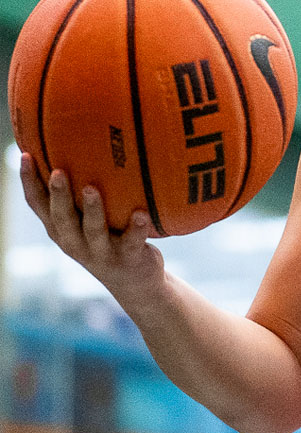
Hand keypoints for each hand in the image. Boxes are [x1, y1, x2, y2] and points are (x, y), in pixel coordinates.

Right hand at [20, 153, 165, 304]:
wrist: (136, 283)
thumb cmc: (110, 240)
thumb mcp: (88, 222)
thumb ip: (81, 196)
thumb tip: (81, 149)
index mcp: (61, 230)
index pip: (38, 205)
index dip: (29, 182)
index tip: (26, 155)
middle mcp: (75, 243)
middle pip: (62, 218)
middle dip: (59, 195)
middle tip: (58, 172)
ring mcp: (101, 253)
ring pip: (93, 231)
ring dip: (93, 210)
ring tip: (92, 189)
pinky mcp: (128, 259)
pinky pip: (132, 242)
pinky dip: (136, 228)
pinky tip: (142, 213)